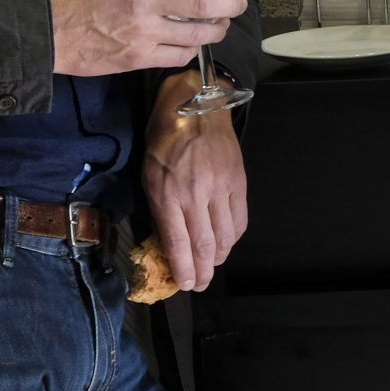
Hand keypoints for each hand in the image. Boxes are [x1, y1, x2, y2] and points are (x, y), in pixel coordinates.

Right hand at [48, 0, 245, 77]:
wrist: (46, 32)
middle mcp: (145, 1)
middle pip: (204, 3)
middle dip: (230, 4)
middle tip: (238, 3)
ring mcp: (144, 32)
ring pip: (197, 33)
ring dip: (216, 30)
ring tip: (221, 25)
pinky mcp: (138, 58)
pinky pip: (178, 56)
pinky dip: (191, 49)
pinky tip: (192, 44)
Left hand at [140, 68, 247, 290]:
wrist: (196, 106)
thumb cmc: (164, 139)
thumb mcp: (149, 174)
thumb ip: (160, 209)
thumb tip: (170, 241)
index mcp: (167, 193)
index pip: (178, 243)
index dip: (183, 270)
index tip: (185, 284)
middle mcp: (195, 194)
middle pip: (205, 246)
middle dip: (203, 272)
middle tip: (200, 284)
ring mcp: (220, 188)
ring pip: (226, 237)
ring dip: (220, 257)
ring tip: (213, 265)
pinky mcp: (238, 182)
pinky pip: (240, 219)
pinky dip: (234, 236)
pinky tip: (227, 241)